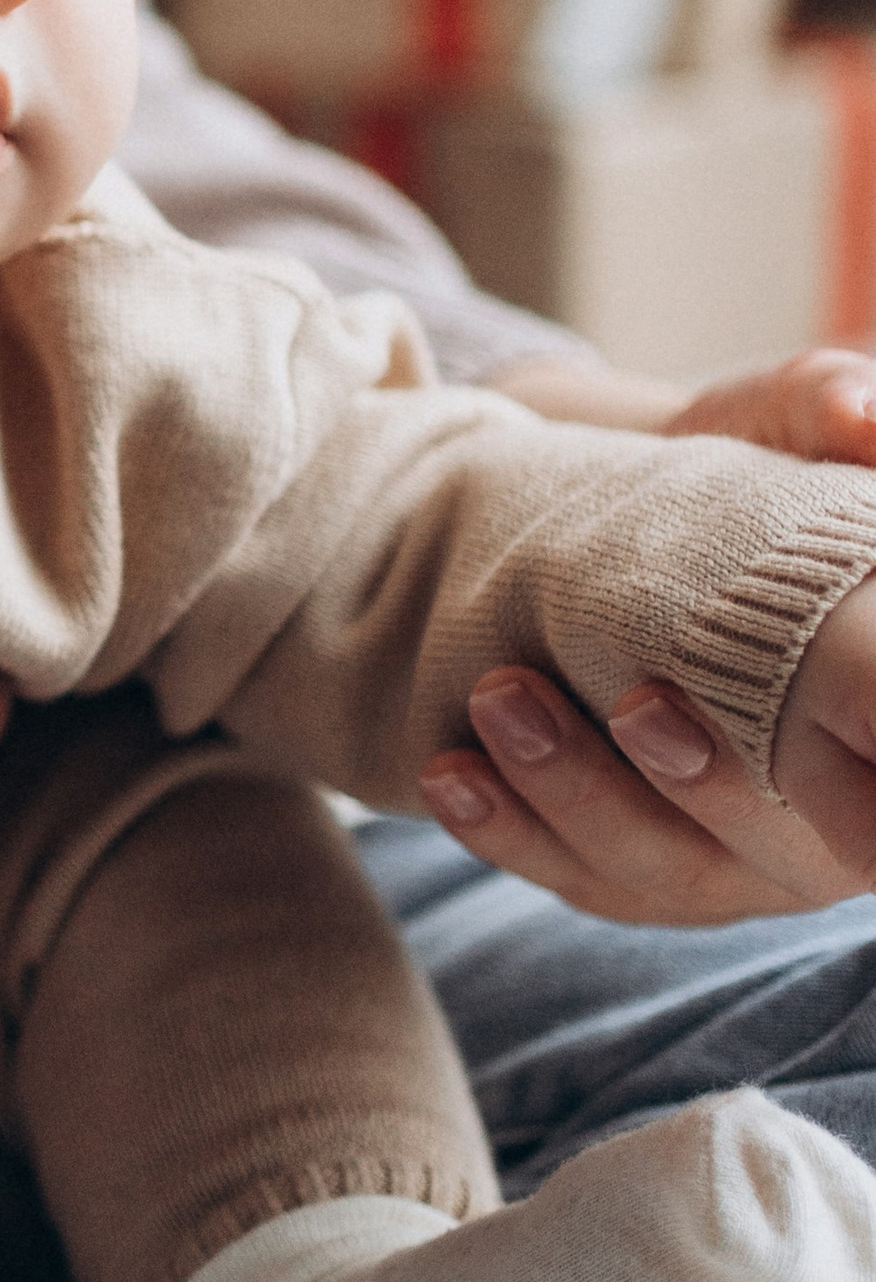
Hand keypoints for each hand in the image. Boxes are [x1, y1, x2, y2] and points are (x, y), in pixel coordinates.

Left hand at [421, 339, 875, 922]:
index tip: (752, 713)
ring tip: (502, 701)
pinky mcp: (629, 868)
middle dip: (704, 786)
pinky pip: (574, 877)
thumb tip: (859, 410)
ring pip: (659, 872)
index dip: (852, 788)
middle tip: (637, 702)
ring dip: (576, 799)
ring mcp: (727, 858)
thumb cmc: (724, 464)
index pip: (872, 792)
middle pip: (780, 850)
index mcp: (873, 723)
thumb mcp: (771, 419)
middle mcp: (828, 817)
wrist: (604, 507)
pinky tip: (448, 775)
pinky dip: (506, 832)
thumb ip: (819, 405)